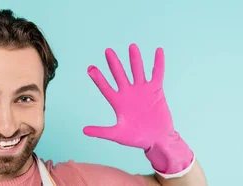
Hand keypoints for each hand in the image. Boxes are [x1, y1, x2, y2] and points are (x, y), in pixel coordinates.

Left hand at [83, 44, 193, 176]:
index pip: (105, 87)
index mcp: (118, 102)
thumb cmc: (137, 138)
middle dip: (114, 63)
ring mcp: (142, 90)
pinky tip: (158, 51)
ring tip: (131, 46)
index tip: (90, 68)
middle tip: (107, 51)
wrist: (157, 140)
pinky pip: (157, 74)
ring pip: (137, 71)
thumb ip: (101, 131)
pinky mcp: (156, 90)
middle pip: (119, 74)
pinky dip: (158, 63)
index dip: (98, 78)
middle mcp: (128, 93)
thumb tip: (84, 130)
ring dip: (135, 59)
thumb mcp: (117, 134)